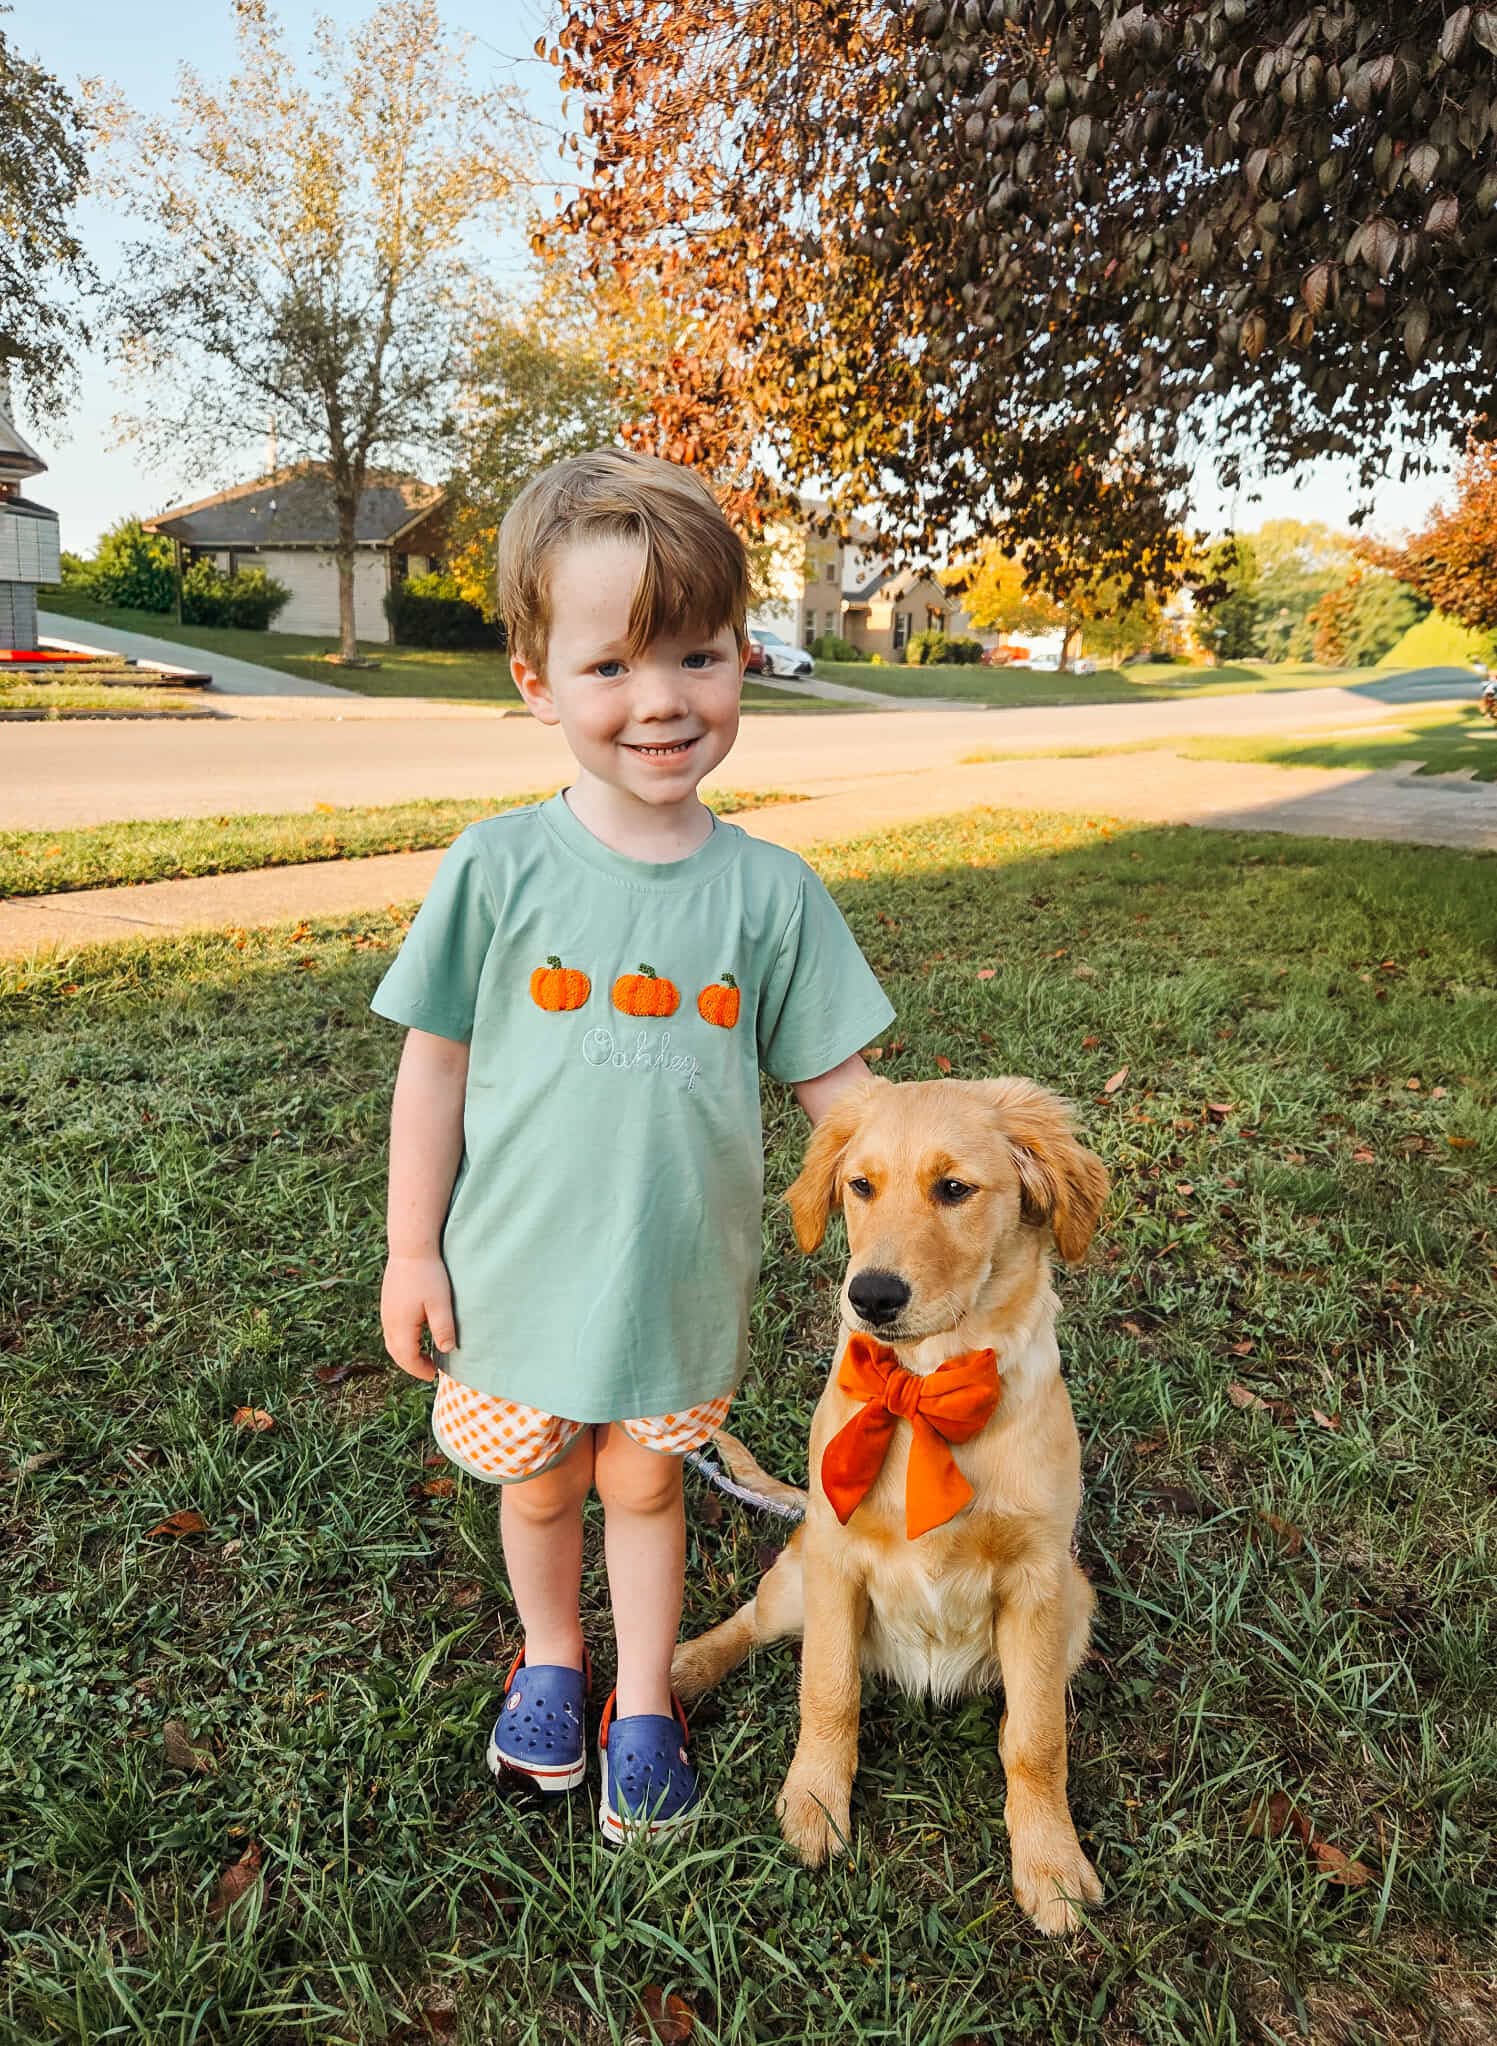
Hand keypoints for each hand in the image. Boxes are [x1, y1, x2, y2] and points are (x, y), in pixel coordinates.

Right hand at [381, 1254, 455, 1380]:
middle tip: (429, 1370)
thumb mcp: (441, 1304)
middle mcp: (388, 1322)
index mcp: (400, 1326)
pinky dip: (401, 1340)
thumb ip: (443, 1329)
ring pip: (391, 1342)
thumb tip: (446, 1351)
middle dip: (411, 1365)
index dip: (420, 1370)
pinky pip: (391, 1330)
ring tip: (423, 1356)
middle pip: (396, 1353)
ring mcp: (386, 1311)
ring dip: (405, 1353)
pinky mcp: (387, 1302)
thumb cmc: (428, 1275)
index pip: (407, 1358)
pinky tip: (414, 1334)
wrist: (411, 1247)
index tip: (434, 1375)